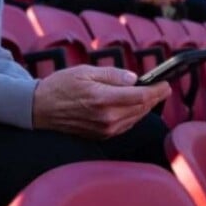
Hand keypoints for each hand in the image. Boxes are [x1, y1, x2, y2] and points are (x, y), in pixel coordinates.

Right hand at [32, 65, 170, 138]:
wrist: (39, 109)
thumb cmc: (59, 87)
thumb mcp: (84, 71)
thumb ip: (112, 75)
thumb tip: (133, 78)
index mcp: (103, 99)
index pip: (140, 96)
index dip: (157, 89)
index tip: (165, 83)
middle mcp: (107, 118)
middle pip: (141, 108)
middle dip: (154, 97)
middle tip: (163, 87)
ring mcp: (105, 129)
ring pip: (136, 118)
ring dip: (145, 106)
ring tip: (152, 95)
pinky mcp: (102, 135)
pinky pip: (126, 124)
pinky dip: (134, 114)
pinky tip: (135, 106)